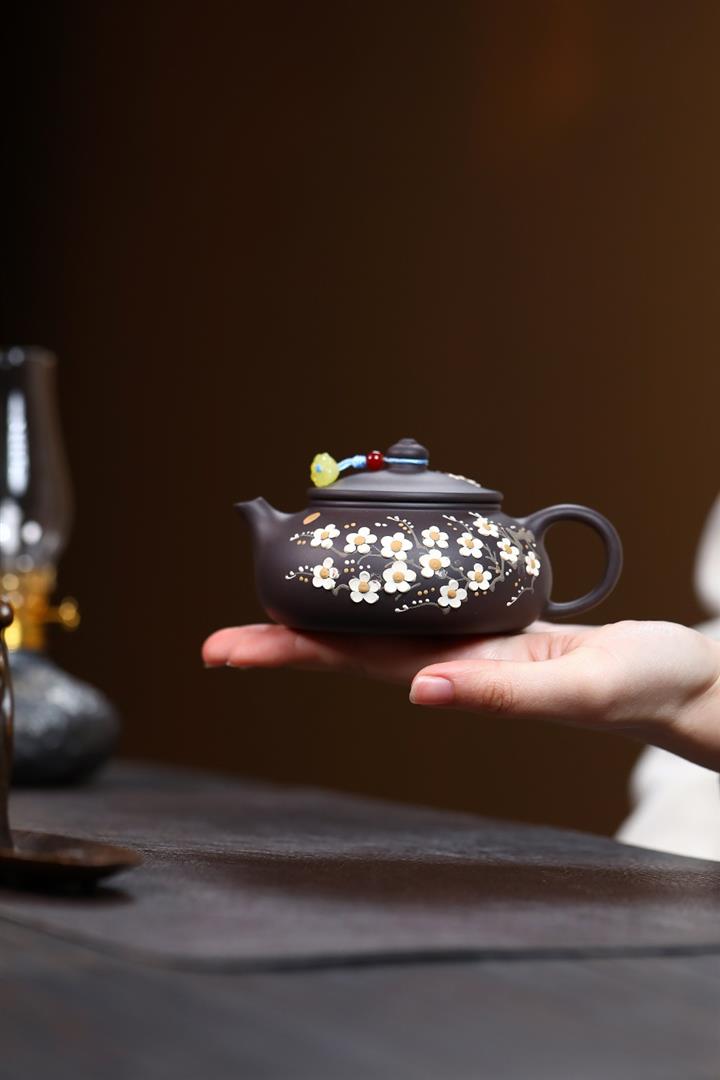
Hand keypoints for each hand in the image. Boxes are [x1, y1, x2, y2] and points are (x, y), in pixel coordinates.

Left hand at [202, 620, 719, 768]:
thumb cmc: (638, 688)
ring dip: (323, 617)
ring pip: (379, 626)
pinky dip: (379, 591)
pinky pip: (421, 605)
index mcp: (460, 677)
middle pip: (350, 647)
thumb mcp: (577, 690)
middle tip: (217, 642)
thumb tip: (420, 692)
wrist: (670, 679)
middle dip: (283, 641)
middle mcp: (450, 663)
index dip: (293, 654)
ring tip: (272, 602)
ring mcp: (467, 645)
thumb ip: (502, 696)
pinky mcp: (491, 624)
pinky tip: (361, 582)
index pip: (357, 664)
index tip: (231, 650)